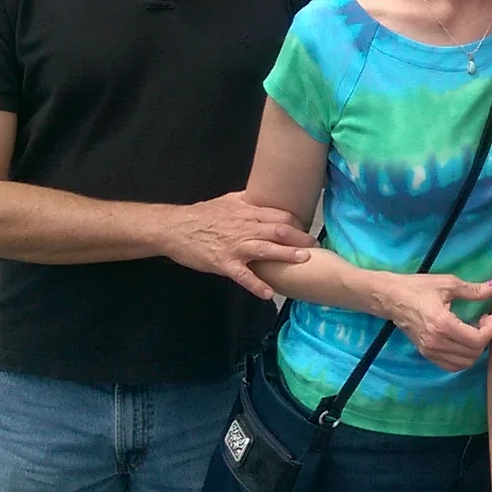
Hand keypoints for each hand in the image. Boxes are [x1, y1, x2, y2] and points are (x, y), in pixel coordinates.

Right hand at [162, 193, 313, 298]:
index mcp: (247, 212)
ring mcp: (235, 246)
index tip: (307, 230)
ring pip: (266, 250)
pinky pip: (244, 276)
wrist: (175, 228)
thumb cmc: (202, 215)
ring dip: (287, 255)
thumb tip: (265, 197)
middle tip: (316, 246)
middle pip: (279, 231)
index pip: (279, 216)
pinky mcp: (224, 263)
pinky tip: (269, 294)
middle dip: (300, 238)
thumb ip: (248, 200)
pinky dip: (257, 285)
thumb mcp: (227, 200)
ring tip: (304, 260)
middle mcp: (245, 228)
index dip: (296, 223)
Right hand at [374, 273, 491, 370]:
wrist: (392, 298)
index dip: (490, 330)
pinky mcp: (426, 354)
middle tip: (482, 322)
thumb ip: (473, 289)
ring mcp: (430, 351)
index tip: (488, 316)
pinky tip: (462, 341)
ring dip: (474, 350)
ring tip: (472, 332)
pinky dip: (462, 358)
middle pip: (473, 353)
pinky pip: (451, 366)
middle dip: (484, 339)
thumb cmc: (418, 287)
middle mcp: (436, 342)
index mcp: (443, 324)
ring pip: (464, 363)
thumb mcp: (448, 283)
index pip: (477, 340)